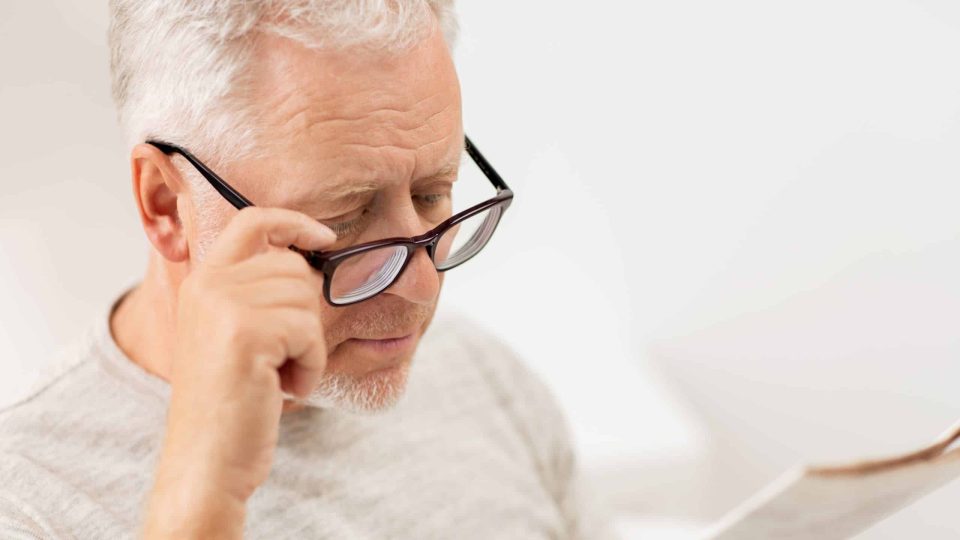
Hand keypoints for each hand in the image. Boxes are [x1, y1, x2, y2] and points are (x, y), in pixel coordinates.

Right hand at [143, 207, 335, 538]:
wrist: (207, 461)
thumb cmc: (232, 404)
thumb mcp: (235, 335)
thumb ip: (259, 293)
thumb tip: (314, 260)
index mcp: (203, 281)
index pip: (252, 220)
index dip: (293, 222)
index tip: (324, 238)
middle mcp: (208, 285)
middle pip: (294, 268)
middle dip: (305, 315)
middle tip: (282, 358)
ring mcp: (223, 305)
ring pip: (307, 299)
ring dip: (308, 345)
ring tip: (279, 375)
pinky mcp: (245, 332)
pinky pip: (309, 332)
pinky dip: (310, 365)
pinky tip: (284, 388)